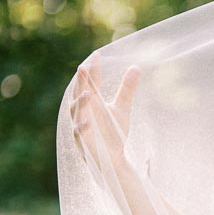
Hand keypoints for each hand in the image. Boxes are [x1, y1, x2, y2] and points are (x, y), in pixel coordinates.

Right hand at [70, 54, 140, 171]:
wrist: (113, 159)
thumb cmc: (114, 133)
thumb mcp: (122, 108)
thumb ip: (127, 89)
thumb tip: (136, 67)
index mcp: (93, 102)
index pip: (92, 82)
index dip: (93, 69)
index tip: (97, 55)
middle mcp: (84, 111)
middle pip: (79, 92)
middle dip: (80, 81)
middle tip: (83, 67)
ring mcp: (80, 125)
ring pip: (75, 111)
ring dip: (80, 102)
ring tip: (88, 93)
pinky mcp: (81, 141)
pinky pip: (78, 132)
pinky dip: (82, 126)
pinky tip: (88, 121)